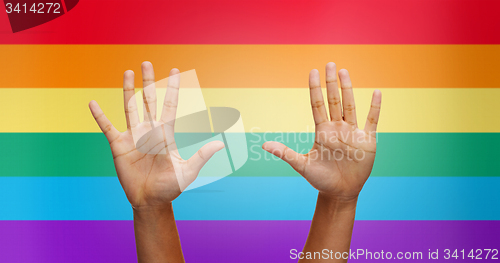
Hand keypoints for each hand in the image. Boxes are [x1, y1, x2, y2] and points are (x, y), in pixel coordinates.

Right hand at [89, 62, 223, 208]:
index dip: (172, 88)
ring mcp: (133, 136)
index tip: (175, 70)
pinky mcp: (118, 146)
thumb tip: (221, 144)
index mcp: (166, 134)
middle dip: (148, 81)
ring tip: (126, 72)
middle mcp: (149, 130)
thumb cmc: (170, 187)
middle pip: (148, 100)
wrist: (150, 201)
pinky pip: (107, 127)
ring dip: (127, 89)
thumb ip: (201, 156)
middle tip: (146, 62)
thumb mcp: (187, 172)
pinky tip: (93, 103)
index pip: (170, 105)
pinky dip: (100, 116)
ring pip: (129, 107)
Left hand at [262, 62, 380, 199]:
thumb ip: (285, 153)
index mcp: (322, 131)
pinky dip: (375, 108)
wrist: (340, 192)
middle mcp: (337, 128)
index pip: (317, 105)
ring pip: (350, 106)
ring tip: (344, 72)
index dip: (315, 88)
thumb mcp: (302, 165)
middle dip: (331, 83)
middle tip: (329, 63)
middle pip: (334, 100)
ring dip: (348, 89)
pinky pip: (372, 121)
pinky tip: (376, 93)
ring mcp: (352, 133)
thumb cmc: (320, 179)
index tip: (313, 71)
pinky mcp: (367, 141)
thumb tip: (264, 144)